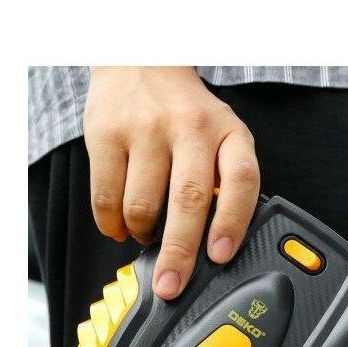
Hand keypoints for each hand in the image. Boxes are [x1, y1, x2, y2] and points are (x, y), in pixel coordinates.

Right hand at [83, 67, 259, 299]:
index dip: (233, 222)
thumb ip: (224, 180)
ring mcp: (146, 129)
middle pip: (189, 200)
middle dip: (179, 252)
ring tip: (146, 234)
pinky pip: (106, 196)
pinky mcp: (107, 133)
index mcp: (229, 132)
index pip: (241, 180)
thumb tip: (215, 247)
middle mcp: (190, 128)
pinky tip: (120, 226)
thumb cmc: (185, 111)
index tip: (221, 256)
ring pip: (142, 205)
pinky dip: (111, 224)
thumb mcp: (221, 134)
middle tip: (171, 285)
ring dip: (142, 234)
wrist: (141, 61)